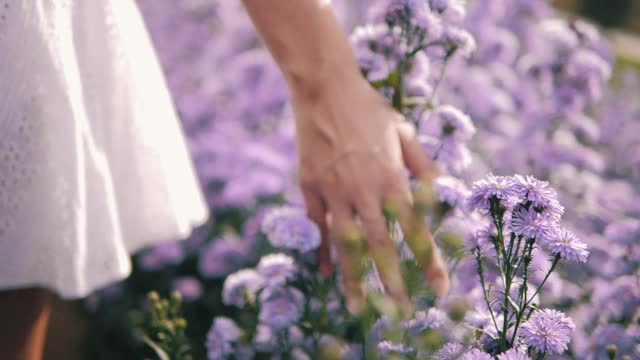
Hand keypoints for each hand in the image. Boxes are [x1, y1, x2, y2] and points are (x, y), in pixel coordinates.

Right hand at [290, 71, 449, 313]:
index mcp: (391, 177)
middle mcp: (363, 190)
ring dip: (354, 277)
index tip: (439, 288)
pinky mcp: (310, 187)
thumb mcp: (404, 132)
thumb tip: (444, 193)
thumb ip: (424, 166)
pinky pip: (317, 226)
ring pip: (344, 242)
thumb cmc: (369, 109)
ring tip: (359, 306)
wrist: (324, 88)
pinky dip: (321, 250)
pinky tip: (324, 273)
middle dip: (393, 281)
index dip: (429, 260)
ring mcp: (333, 190)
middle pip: (380, 245)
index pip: (415, 228)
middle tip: (401, 312)